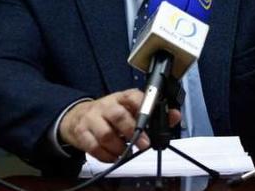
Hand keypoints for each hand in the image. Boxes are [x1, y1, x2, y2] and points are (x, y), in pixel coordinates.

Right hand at [59, 89, 181, 162]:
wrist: (78, 116)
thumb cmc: (113, 113)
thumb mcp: (132, 109)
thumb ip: (155, 114)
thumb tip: (175, 116)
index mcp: (122, 97)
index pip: (133, 97)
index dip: (143, 107)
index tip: (151, 120)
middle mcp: (107, 106)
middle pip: (118, 116)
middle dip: (133, 132)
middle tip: (144, 144)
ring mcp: (92, 119)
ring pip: (106, 134)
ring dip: (119, 147)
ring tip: (127, 153)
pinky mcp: (81, 133)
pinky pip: (93, 147)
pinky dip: (106, 156)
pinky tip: (114, 157)